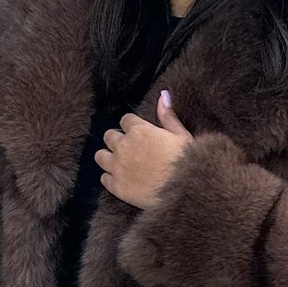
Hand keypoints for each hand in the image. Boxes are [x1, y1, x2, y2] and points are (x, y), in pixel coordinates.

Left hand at [97, 89, 193, 210]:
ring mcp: (117, 167)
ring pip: (100, 156)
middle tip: (129, 148)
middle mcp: (124, 146)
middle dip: (117, 140)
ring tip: (120, 162)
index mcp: (139, 131)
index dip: (132, 126)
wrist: (185, 191)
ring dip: (108, 157)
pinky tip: (121, 179)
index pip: (125, 120)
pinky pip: (103, 178)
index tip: (138, 132)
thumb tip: (163, 95)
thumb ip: (167, 115)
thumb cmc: (187, 162)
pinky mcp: (116, 187)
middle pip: (109, 136)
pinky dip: (110, 177)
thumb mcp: (181, 135)